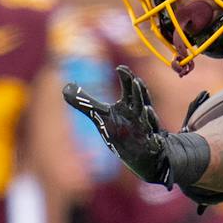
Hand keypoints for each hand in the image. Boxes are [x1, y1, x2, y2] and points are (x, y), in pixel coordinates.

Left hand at [63, 66, 173, 185]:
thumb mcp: (101, 115)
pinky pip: (155, 144)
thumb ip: (85, 102)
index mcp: (128, 106)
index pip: (129, 88)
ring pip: (150, 122)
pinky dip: (156, 142)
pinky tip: (156, 140)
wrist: (142, 155)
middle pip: (140, 101)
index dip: (126, 78)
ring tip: (147, 110)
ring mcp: (147, 131)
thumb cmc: (121, 131)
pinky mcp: (151, 147)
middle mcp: (139, 116)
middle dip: (139, 92)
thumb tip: (65, 88)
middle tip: (136, 81)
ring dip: (149, 116)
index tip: (119, 68)